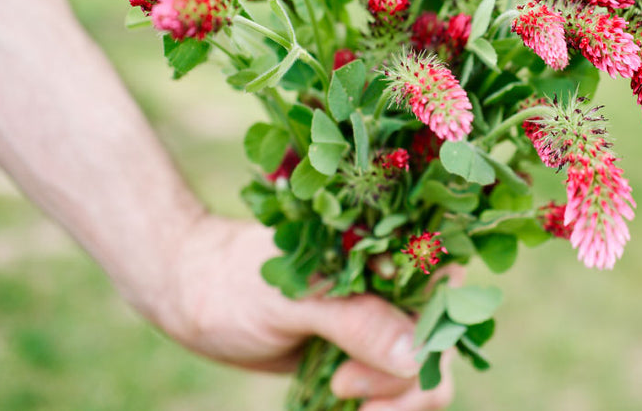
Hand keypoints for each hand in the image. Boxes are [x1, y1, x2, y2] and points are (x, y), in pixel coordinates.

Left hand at [157, 214, 453, 410]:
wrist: (193, 296)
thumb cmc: (237, 281)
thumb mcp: (295, 299)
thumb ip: (356, 322)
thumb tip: (418, 355)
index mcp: (389, 246)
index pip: (449, 285)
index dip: (438, 328)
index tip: (396, 360)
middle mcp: (396, 282)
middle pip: (444, 337)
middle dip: (410, 378)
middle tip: (346, 389)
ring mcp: (382, 320)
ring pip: (425, 370)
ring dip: (398, 400)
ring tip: (339, 394)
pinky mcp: (365, 354)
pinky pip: (397, 388)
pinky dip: (386, 406)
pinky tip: (351, 409)